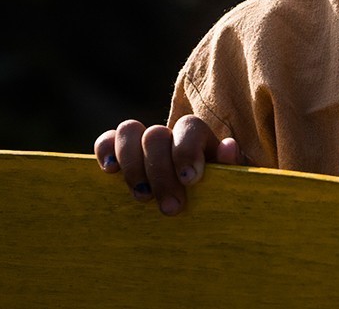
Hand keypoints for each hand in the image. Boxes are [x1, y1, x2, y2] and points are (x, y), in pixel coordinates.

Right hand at [94, 115, 242, 214]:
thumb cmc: (218, 196)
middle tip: (170, 208)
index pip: (189, 127)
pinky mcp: (121, 155)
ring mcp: (143, 143)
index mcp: (199, 138)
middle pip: (156, 135)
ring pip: (129, 130)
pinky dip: (105, 150)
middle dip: (160, 172)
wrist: (200, 211)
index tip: (190, 180)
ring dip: (131, 165)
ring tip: (142, 198)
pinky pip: (107, 140)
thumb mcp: (231, 185)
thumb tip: (228, 147)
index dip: (186, 151)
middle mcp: (169, 135)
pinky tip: (110, 172)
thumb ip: (233, 167)